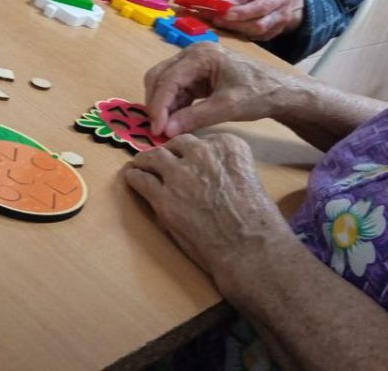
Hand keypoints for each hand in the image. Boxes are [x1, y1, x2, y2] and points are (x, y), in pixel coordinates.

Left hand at [123, 133, 293, 283]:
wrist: (247, 246)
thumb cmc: (255, 220)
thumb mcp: (248, 177)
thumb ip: (225, 167)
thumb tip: (207, 173)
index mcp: (226, 145)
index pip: (200, 140)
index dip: (190, 151)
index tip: (185, 159)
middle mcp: (201, 152)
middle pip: (176, 144)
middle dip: (169, 153)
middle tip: (161, 161)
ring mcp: (179, 174)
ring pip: (153, 157)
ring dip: (145, 161)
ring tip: (139, 165)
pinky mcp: (162, 197)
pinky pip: (141, 179)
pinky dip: (135, 177)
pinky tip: (132, 178)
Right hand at [144, 41, 291, 137]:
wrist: (280, 91)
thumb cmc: (258, 94)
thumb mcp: (228, 107)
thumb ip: (195, 117)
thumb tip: (165, 130)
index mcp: (201, 55)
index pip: (168, 79)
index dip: (159, 106)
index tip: (156, 130)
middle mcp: (193, 53)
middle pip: (160, 76)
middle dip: (157, 104)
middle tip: (157, 131)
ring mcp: (195, 62)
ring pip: (165, 83)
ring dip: (164, 106)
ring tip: (166, 129)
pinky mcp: (198, 74)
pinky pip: (177, 89)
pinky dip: (174, 105)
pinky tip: (177, 122)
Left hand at [213, 0, 303, 40]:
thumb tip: (227, 3)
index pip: (261, 7)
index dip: (243, 12)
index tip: (225, 13)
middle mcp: (282, 14)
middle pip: (258, 25)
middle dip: (235, 23)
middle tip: (217, 19)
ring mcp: (278, 27)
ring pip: (255, 34)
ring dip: (236, 30)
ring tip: (220, 23)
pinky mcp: (272, 35)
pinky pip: (255, 38)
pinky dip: (241, 34)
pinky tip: (230, 28)